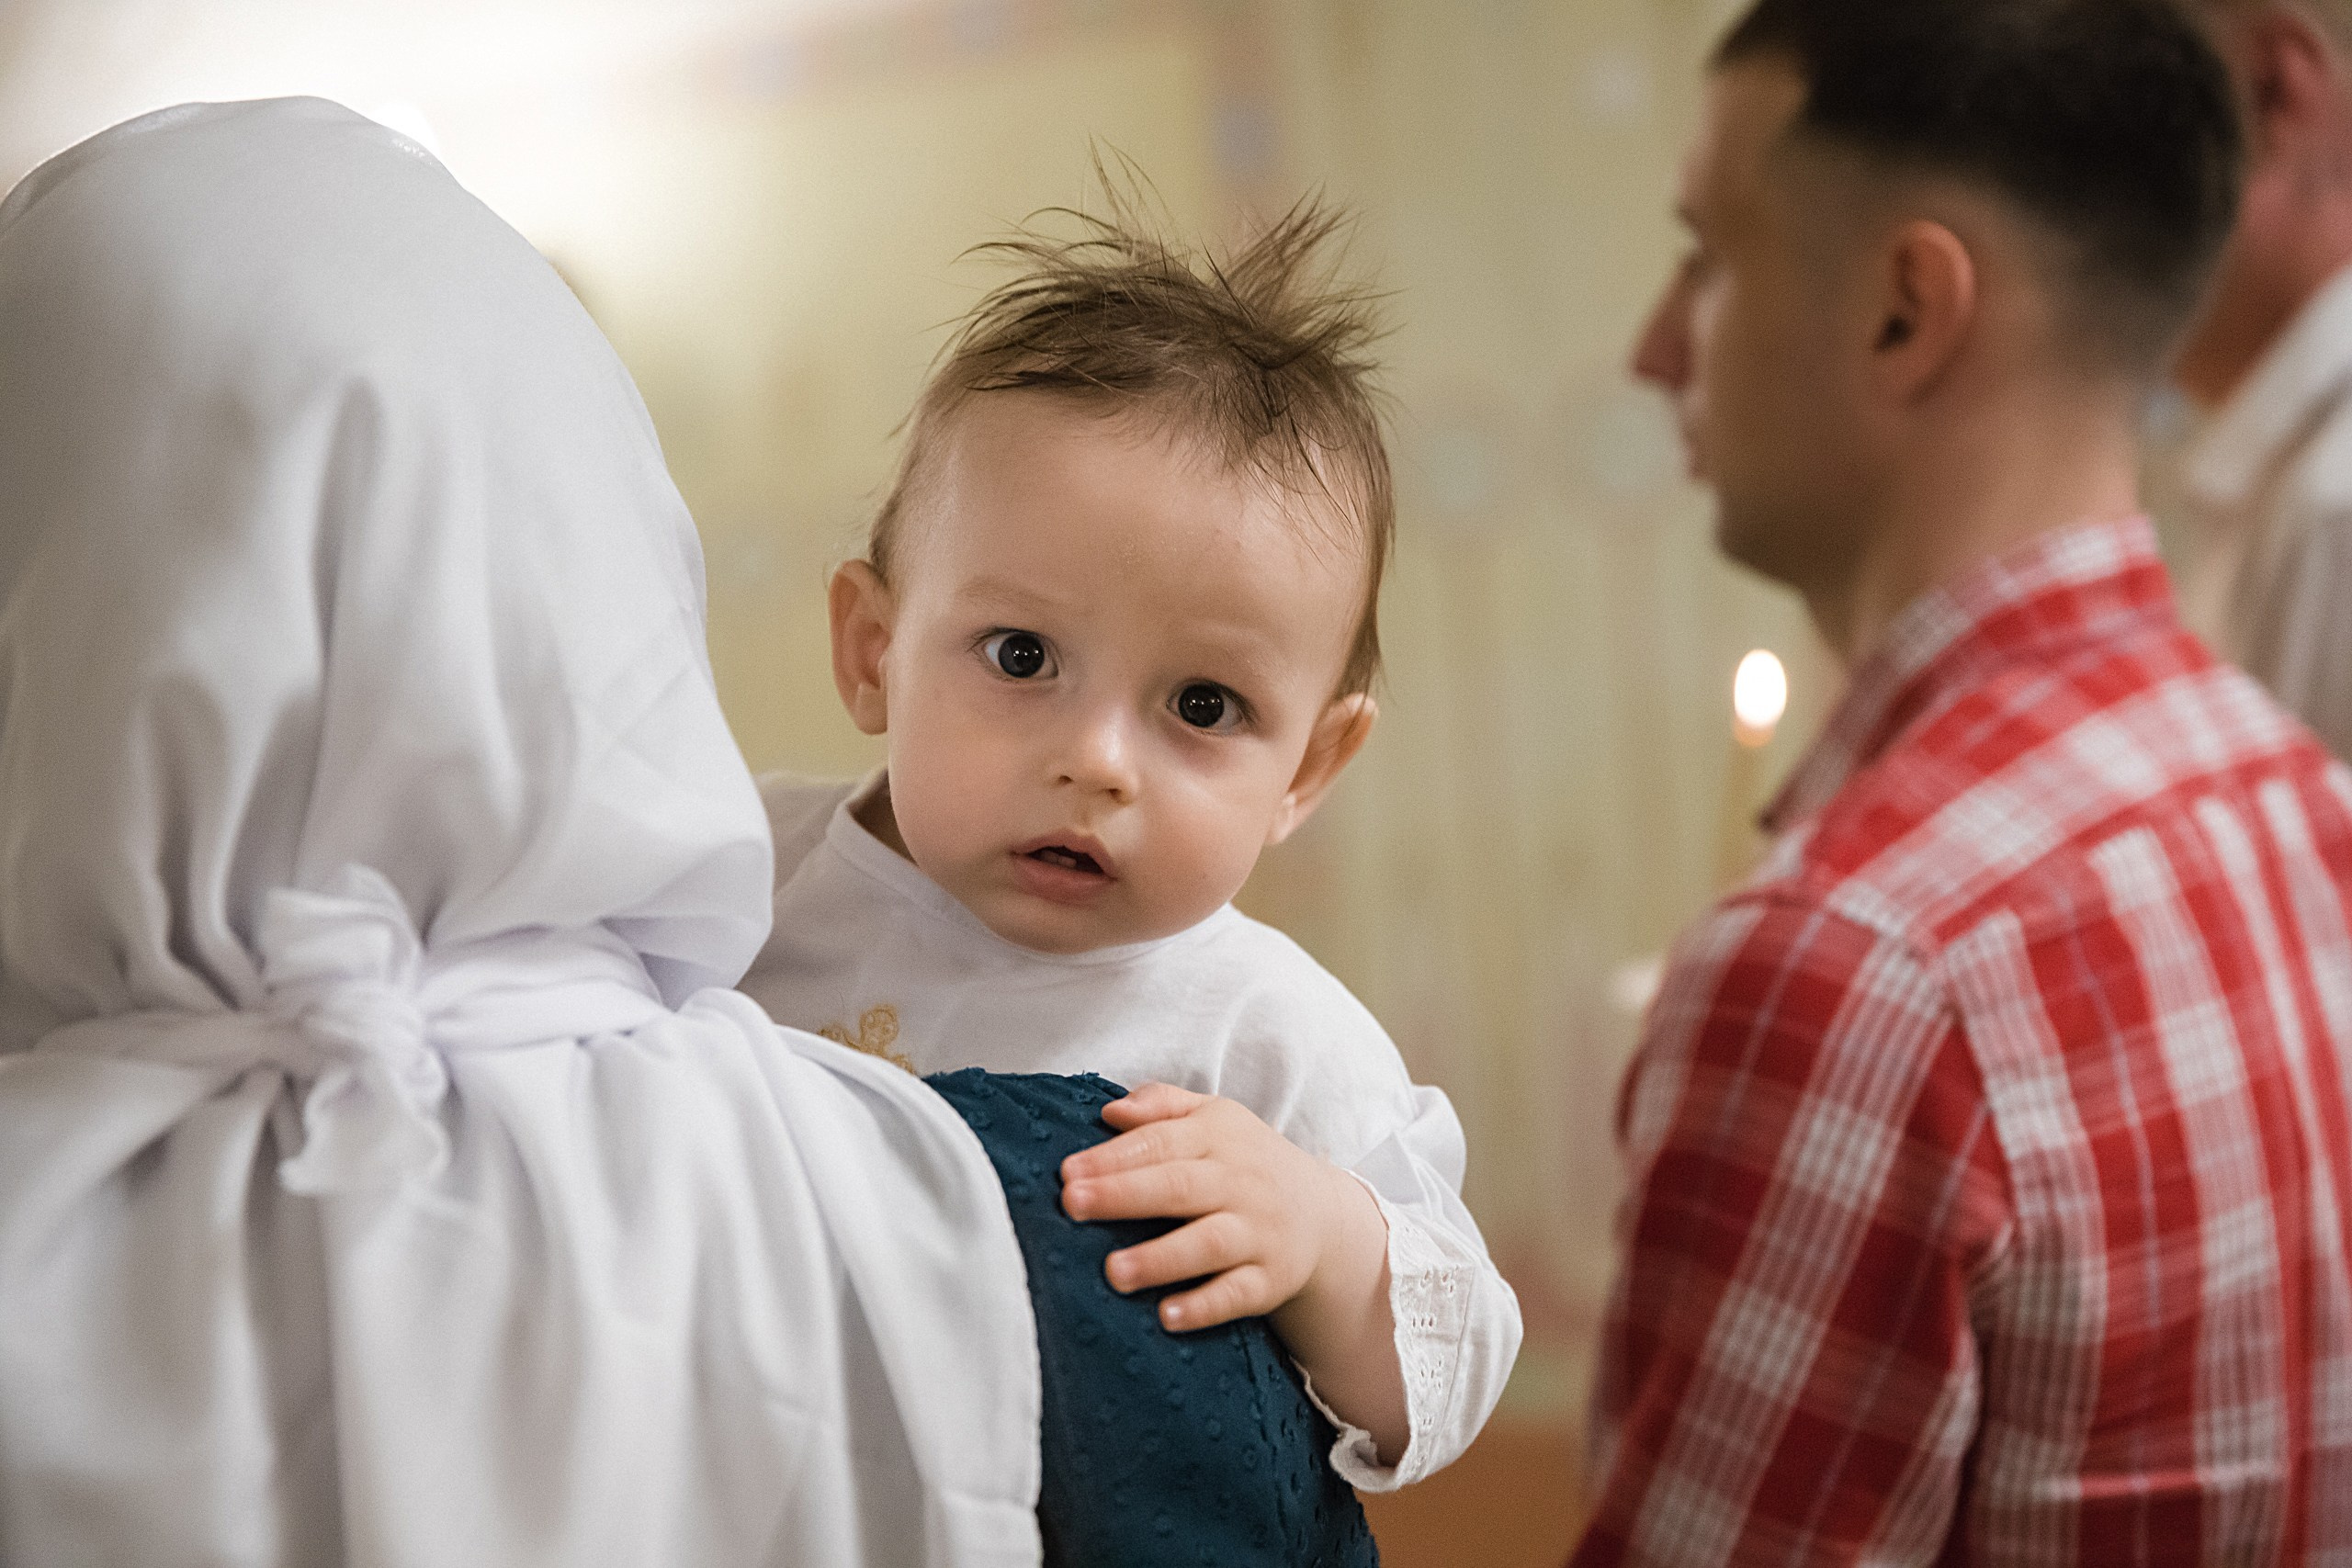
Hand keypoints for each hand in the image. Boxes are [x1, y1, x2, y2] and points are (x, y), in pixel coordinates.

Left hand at [1058, 1083, 1365, 1331]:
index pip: (1161, 1142)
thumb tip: (1110, 1111)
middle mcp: (1239, 1182)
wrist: (1322, 1213)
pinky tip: (1167, 1317)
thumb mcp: (1213, 1117)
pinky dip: (1205, 1306)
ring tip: (1113, 1272)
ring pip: (1209, 1243)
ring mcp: (1257, 1233)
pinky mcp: (1270, 1279)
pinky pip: (1238, 1293)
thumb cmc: (1244, 1161)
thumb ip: (1162, 1105)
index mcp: (1218, 1137)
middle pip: (1179, 1186)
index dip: (1113, 1157)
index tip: (1067, 1172)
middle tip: (1072, 1204)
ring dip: (1160, 1258)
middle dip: (1124, 1194)